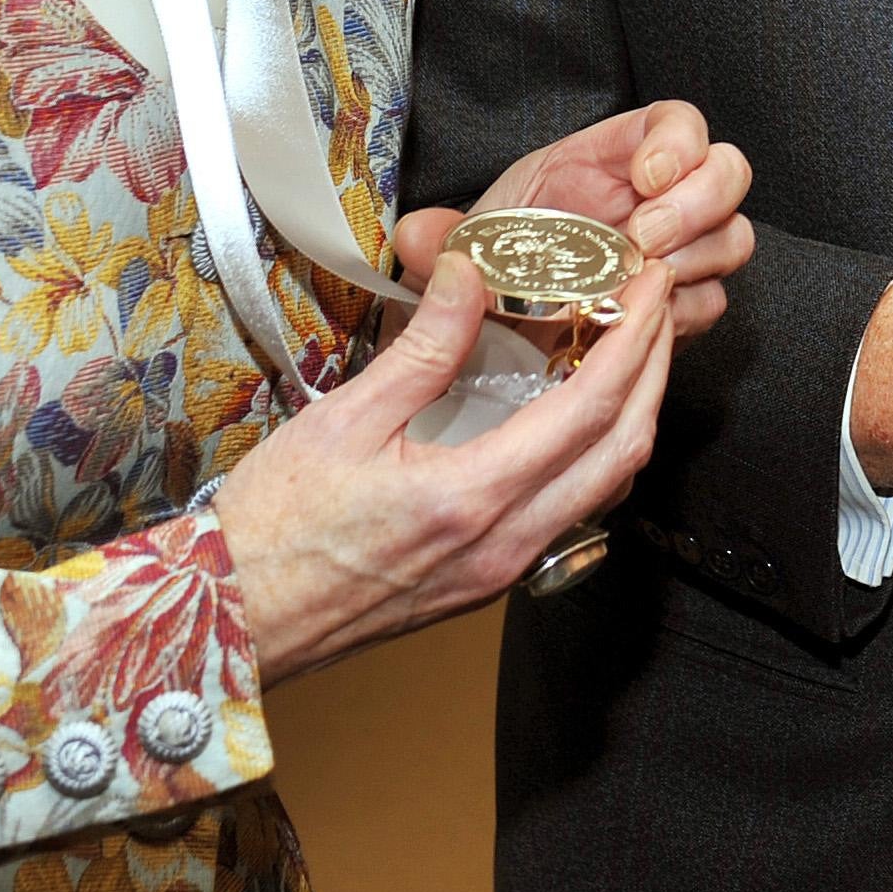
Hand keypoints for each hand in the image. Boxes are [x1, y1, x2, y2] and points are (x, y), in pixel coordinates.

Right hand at [216, 249, 674, 684]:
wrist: (234, 620)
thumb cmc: (275, 526)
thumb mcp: (345, 418)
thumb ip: (424, 346)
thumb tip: (472, 271)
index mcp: (474, 497)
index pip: (592, 407)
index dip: (635, 338)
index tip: (649, 284)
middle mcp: (506, 542)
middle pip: (624, 448)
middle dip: (656, 367)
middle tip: (658, 304)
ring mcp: (504, 569)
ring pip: (608, 487)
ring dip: (635, 413)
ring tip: (630, 348)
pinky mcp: (491, 581)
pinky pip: (576, 512)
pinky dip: (599, 455)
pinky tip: (581, 416)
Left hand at [392, 99, 752, 338]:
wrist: (503, 320)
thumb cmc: (499, 259)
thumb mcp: (466, 238)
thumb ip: (441, 235)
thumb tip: (415, 234)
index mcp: (613, 158)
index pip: (678, 123)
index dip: (677, 143)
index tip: (647, 177)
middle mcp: (659, 197)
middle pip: (729, 172)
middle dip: (698, 203)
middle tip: (644, 240)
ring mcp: (680, 250)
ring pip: (732, 237)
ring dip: (696, 260)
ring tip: (641, 284)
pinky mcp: (683, 302)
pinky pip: (711, 301)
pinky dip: (684, 312)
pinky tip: (641, 319)